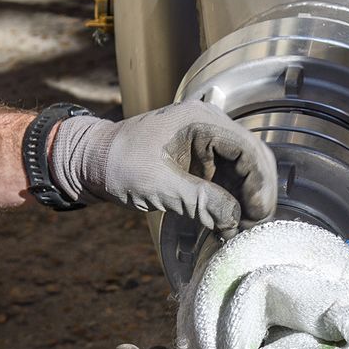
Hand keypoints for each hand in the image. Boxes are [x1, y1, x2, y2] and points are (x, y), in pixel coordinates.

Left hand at [50, 101, 276, 238]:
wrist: (90, 161)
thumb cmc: (118, 165)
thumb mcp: (158, 185)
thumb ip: (199, 201)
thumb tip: (234, 221)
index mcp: (201, 121)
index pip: (248, 149)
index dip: (259, 183)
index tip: (255, 215)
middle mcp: (210, 125)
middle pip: (252, 157)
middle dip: (257, 192)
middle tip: (253, 225)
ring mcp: (207, 141)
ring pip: (244, 169)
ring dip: (246, 197)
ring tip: (241, 227)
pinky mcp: (201, 158)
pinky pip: (228, 176)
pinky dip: (232, 198)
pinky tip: (229, 219)